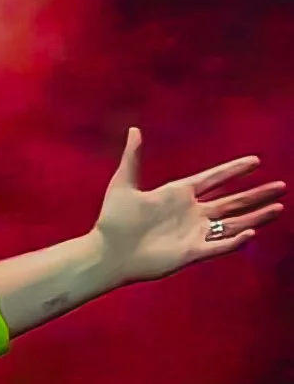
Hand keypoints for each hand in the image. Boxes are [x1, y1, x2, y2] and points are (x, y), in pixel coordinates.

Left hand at [93, 129, 284, 285]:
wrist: (107, 253)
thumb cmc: (113, 220)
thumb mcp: (123, 184)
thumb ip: (133, 158)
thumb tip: (134, 129)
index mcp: (178, 194)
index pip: (214, 178)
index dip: (234, 170)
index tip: (255, 161)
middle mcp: (191, 213)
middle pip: (232, 202)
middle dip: (256, 195)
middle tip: (281, 187)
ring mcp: (192, 233)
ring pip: (232, 224)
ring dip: (255, 217)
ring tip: (278, 208)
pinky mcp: (190, 253)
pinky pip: (218, 246)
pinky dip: (234, 241)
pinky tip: (250, 232)